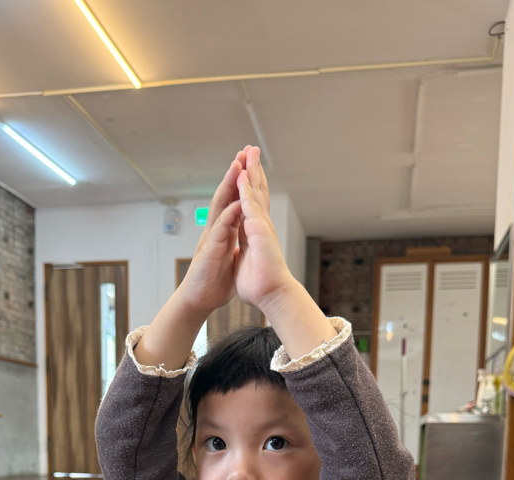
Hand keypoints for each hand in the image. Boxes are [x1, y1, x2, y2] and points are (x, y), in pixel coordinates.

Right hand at [178, 151, 244, 317]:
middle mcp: (217, 230)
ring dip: (228, 186)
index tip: (253, 163)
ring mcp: (212, 238)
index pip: (235, 200)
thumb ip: (235, 245)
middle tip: (245, 151)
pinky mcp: (209, 251)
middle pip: (227, 196)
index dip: (244, 183)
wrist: (200, 301)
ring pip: (220, 206)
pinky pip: (220, 230)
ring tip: (237, 166)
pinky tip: (235, 204)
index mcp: (225, 231)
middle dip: (236, 173)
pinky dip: (228, 216)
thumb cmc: (214, 283)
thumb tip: (242, 239)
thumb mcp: (230, 259)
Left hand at [233, 146, 293, 312]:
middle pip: (256, 192)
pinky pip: (250, 205)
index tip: (245, 170)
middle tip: (252, 150)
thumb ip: (243, 252)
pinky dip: (245, 189)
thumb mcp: (246, 263)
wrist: (272, 295)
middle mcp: (261, 225)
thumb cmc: (260, 285)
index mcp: (255, 232)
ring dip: (252, 171)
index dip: (247, 186)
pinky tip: (242, 174)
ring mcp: (262, 226)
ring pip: (255, 192)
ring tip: (249, 152)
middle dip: (253, 170)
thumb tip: (242, 253)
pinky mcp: (260, 231)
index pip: (250, 203)